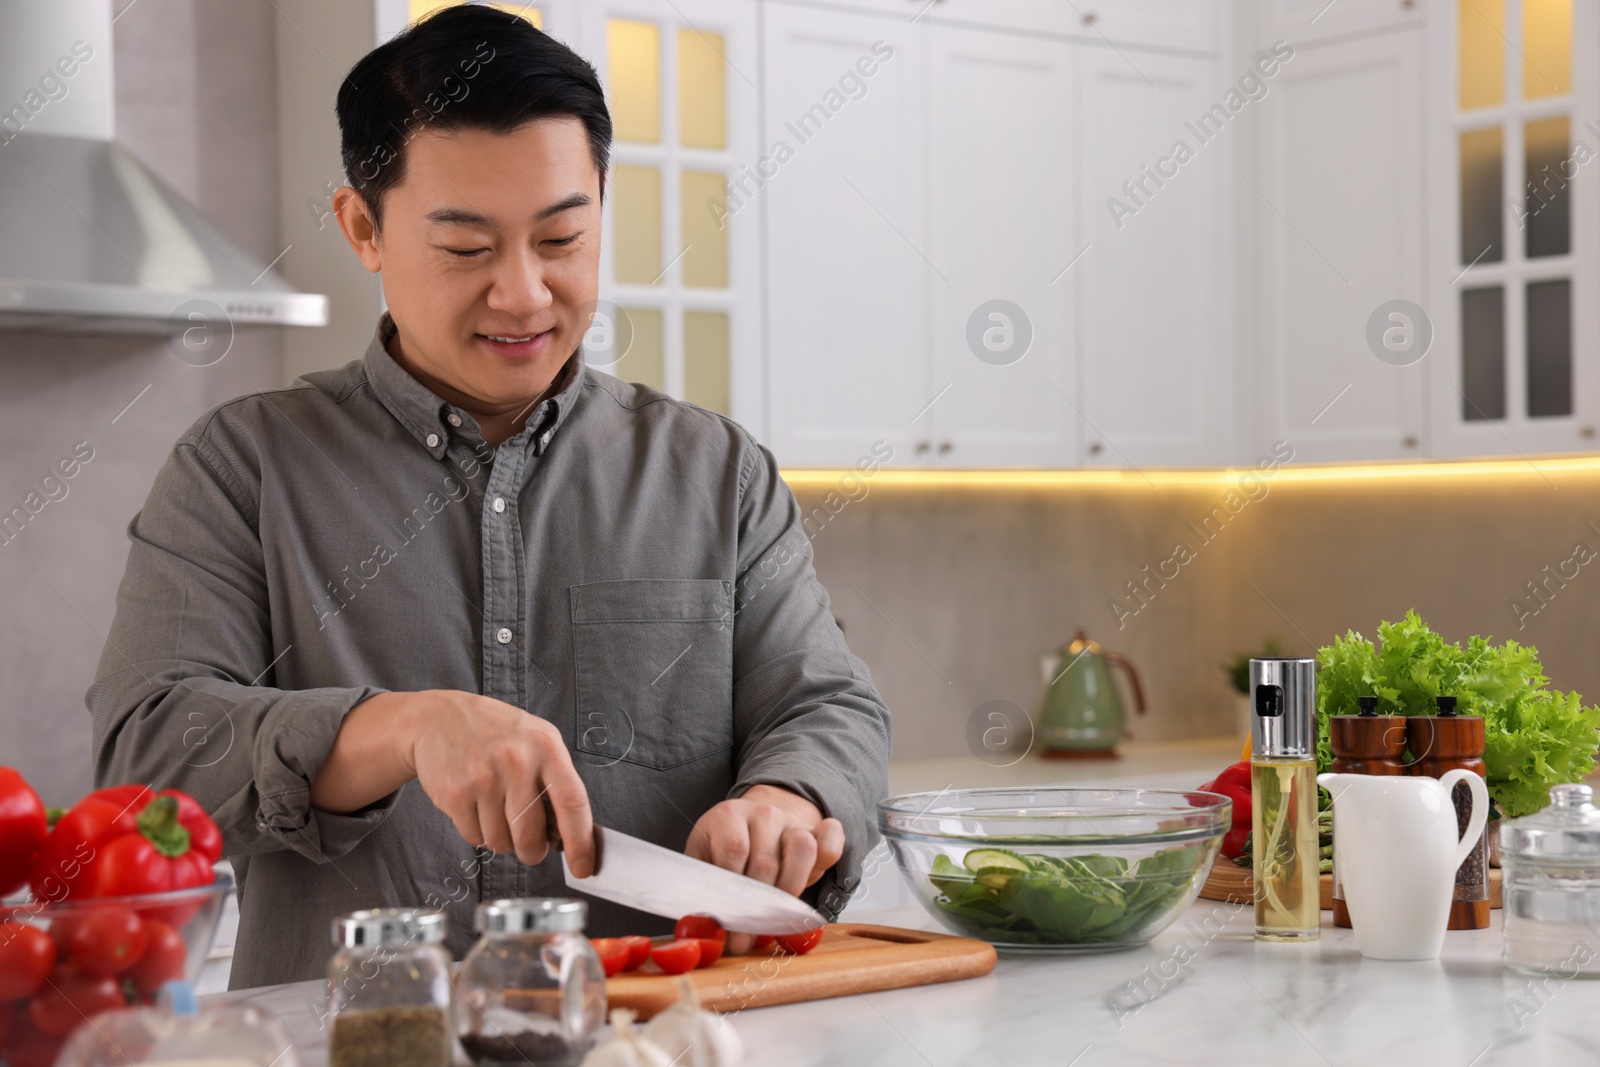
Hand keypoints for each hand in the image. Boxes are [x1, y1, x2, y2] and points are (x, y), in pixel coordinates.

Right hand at [405, 691, 595, 875]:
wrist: (441, 718)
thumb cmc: (498, 733)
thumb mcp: (539, 741)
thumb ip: (558, 781)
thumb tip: (576, 834)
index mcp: (546, 748)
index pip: (572, 802)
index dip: (580, 841)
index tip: (583, 867)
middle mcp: (516, 762)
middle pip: (531, 836)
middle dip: (532, 852)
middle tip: (530, 846)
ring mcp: (483, 778)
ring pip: (501, 842)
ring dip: (502, 839)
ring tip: (497, 810)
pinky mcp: (454, 794)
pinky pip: (474, 837)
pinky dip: (478, 833)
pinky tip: (477, 807)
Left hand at [685, 784, 843, 953]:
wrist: (750, 820)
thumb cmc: (723, 848)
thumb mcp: (702, 861)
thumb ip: (702, 891)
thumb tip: (703, 930)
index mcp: (728, 816)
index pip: (734, 849)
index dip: (732, 891)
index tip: (728, 925)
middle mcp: (763, 813)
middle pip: (766, 861)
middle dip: (756, 909)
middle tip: (746, 940)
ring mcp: (792, 820)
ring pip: (803, 849)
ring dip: (791, 890)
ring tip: (777, 917)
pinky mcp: (816, 829)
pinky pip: (831, 840)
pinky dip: (827, 861)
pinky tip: (810, 883)